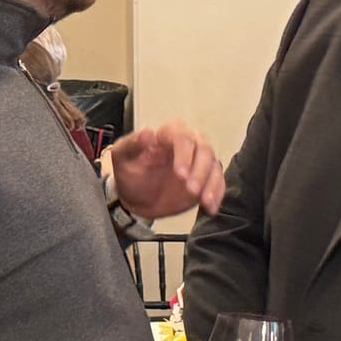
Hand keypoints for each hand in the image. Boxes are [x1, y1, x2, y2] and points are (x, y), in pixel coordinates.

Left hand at [110, 120, 224, 217]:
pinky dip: (217, 194)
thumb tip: (147, 133)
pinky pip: (218, 182)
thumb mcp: (122, 157)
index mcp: (167, 134)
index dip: (184, 155)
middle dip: (200, 171)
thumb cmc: (129, 172)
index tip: (180, 174)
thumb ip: (132, 144)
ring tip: (205, 202)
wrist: (135, 196)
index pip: (182, 137)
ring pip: (214, 166)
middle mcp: (188, 144)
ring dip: (211, 184)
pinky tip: (211, 207)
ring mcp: (198, 162)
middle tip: (191, 190)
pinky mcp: (205, 178)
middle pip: (204, 150)